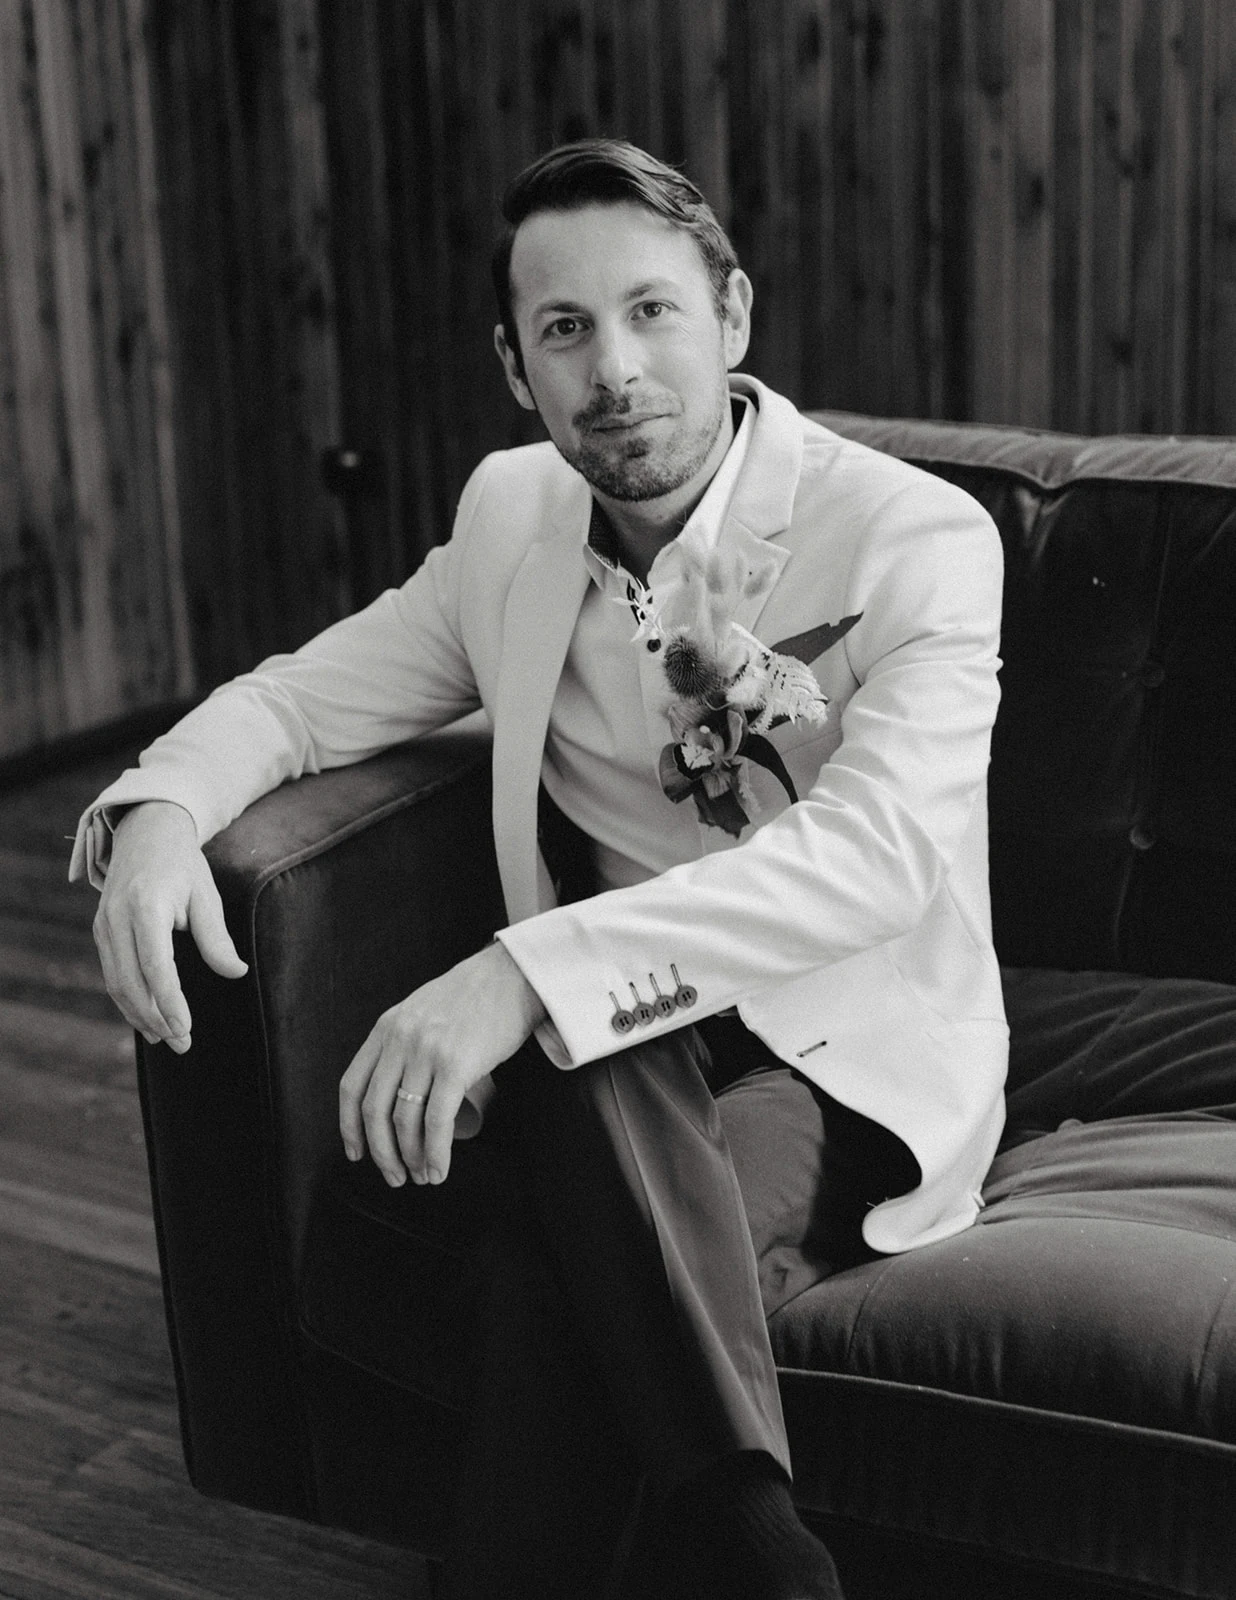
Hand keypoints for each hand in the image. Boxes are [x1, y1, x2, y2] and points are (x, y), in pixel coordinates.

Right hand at [92, 801, 247, 1052]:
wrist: (146, 833)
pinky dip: (129, 1000)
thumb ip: (216, 937)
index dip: (169, 1001)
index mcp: (146, 906)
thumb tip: (236, 973)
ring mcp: (104, 925)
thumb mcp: (206, 894)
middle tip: (183, 1044)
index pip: (155, 965)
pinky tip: (149, 1019)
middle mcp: (117, 918)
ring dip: (141, 1015)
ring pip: (117, 982)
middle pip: (131, 981)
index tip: (186, 1028)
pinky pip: (113, 973)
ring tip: (168, 1039)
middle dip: (156, 1018)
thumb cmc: (182, 865)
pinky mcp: (101, 931)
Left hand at [338, 941, 546, 1187]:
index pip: (352, 1086)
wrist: (513, 977)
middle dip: (381, 1153)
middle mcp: (400, 1040)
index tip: (356, 1152)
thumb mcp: (422, 1010)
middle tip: (394, 1176)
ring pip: (404, 1121)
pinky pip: (437, 1121)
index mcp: (387, 1028)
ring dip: (411, 1158)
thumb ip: (404, 1037)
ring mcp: (427, 1052)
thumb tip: (399, 1084)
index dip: (349, 1126)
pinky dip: (435, 1153)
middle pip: (374, 1110)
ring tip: (423, 1176)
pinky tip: (439, 1170)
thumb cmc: (474, 998)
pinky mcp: (456, 1065)